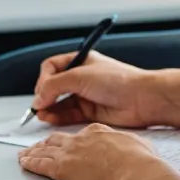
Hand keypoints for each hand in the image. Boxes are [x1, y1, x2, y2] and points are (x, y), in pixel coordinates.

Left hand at [18, 124, 172, 179]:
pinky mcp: (62, 169)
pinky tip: (25, 162)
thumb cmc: (141, 162)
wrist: (136, 173)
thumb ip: (128, 144)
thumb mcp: (138, 144)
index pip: (80, 134)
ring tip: (26, 153)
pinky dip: (30, 162)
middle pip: (58, 139)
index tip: (71, 144)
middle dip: (47, 142)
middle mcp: (82, 139)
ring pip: (45, 150)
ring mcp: (70, 153)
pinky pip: (40, 164)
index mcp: (99, 131)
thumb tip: (133, 148)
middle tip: (40, 145)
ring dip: (34, 151)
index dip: (72, 139)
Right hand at [32, 51, 158, 127]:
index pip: (52, 67)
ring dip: (49, 108)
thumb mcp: (80, 76)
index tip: (42, 90)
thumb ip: (54, 86)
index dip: (43, 78)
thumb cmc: (119, 80)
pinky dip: (58, 117)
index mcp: (81, 61)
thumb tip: (38, 98)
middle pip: (54, 86)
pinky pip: (68, 114)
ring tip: (42, 114)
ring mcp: (86, 95)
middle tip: (39, 105)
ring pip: (60, 102)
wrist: (142, 99)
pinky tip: (50, 119)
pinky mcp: (90, 112)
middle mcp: (82, 77)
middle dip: (44, 95)